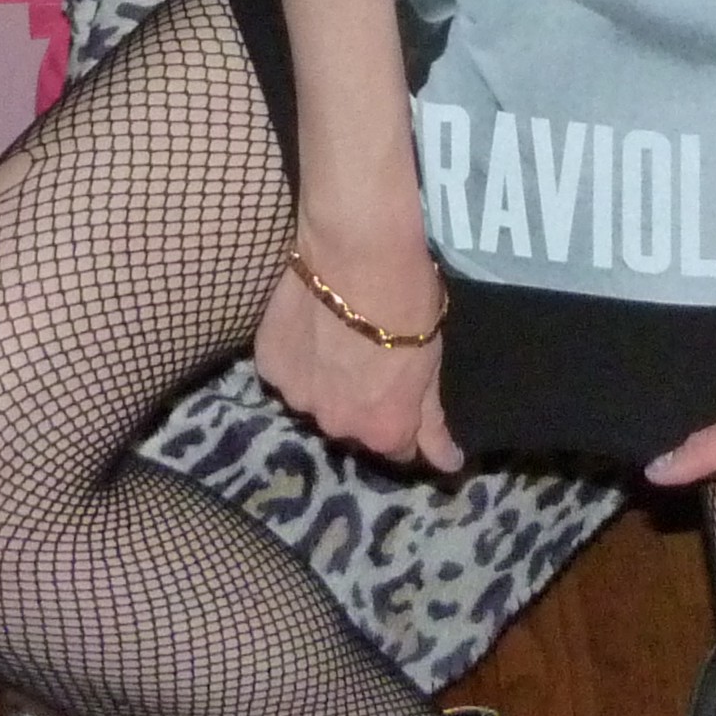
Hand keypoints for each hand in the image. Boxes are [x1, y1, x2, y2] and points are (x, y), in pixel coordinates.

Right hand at [253, 225, 461, 472]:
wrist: (357, 251)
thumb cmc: (409, 303)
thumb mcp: (431, 362)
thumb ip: (431, 419)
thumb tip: (446, 464)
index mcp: (382, 429)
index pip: (397, 446)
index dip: (403, 420)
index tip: (404, 395)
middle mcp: (337, 424)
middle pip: (352, 423)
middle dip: (363, 402)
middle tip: (371, 359)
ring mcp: (297, 397)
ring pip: (316, 399)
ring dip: (328, 382)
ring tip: (338, 341)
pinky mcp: (269, 365)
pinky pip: (287, 372)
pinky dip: (299, 359)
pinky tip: (311, 329)